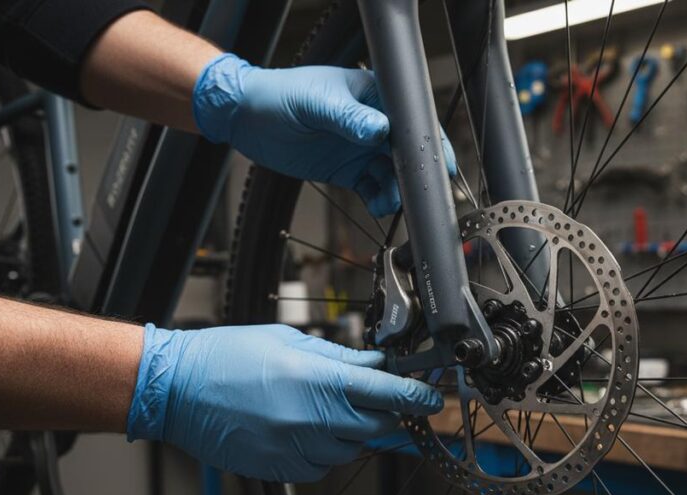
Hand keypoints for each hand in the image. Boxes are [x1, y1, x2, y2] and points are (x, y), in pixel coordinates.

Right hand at [127, 324, 442, 481]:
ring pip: (353, 448)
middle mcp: (314, 420)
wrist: (177, 390)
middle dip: (389, 413)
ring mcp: (298, 449)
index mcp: (319, 381)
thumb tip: (375, 365)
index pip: (389, 394)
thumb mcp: (289, 342)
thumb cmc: (226, 358)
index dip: (418, 397)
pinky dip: (328, 449)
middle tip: (384, 399)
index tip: (432, 398)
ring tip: (327, 407)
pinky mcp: (283, 470)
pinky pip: (324, 465)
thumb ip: (339, 358)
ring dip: (355, 430)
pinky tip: (307, 428)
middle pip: (380, 426)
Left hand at [192, 54, 455, 217]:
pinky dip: (379, 200)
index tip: (438, 164)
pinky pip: (374, 189)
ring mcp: (362, 149)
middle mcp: (374, 123)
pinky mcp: (349, 171)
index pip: (412, 120)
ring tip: (390, 202)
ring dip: (397, 191)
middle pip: (409, 151)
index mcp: (374, 96)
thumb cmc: (278, 95)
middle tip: (416, 191)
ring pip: (394, 175)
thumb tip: (379, 130)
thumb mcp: (315, 102)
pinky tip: (377, 207)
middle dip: (416, 173)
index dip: (429, 143)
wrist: (247, 117)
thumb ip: (347, 117)